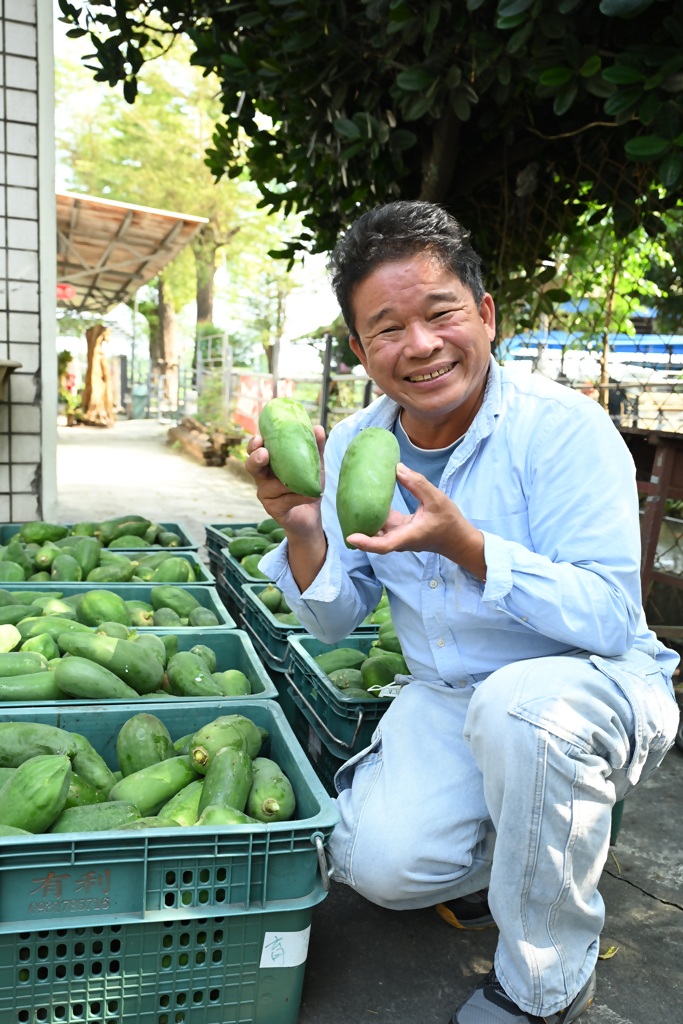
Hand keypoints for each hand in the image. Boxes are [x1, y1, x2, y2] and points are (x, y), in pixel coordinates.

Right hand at [245, 424, 326, 538]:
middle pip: (251, 466)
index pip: (255, 450)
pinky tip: (312, 496)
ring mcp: (265, 494)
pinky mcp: (273, 509)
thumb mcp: (314, 464)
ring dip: (290, 482)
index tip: (259, 438)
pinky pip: (285, 499)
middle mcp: (262, 477)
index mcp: (269, 463)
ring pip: (272, 484)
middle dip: (256, 458)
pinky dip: (300, 496)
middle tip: (264, 453)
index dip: (254, 444)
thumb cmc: (308, 485)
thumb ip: (315, 447)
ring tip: (307, 482)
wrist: (312, 514)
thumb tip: (317, 428)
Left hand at [345, 463, 486, 579]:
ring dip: (362, 523)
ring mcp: (398, 536)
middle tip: (340, 514)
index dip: (366, 543)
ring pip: (376, 532)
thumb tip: (396, 468)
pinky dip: (373, 515)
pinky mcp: (399, 530)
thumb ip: (417, 484)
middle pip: (373, 540)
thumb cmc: (449, 521)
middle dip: (356, 531)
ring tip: (347, 504)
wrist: (457, 538)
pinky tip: (365, 499)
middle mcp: (399, 539)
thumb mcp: (436, 499)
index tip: (350, 537)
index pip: (383, 545)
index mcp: (408, 536)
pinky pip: (382, 525)